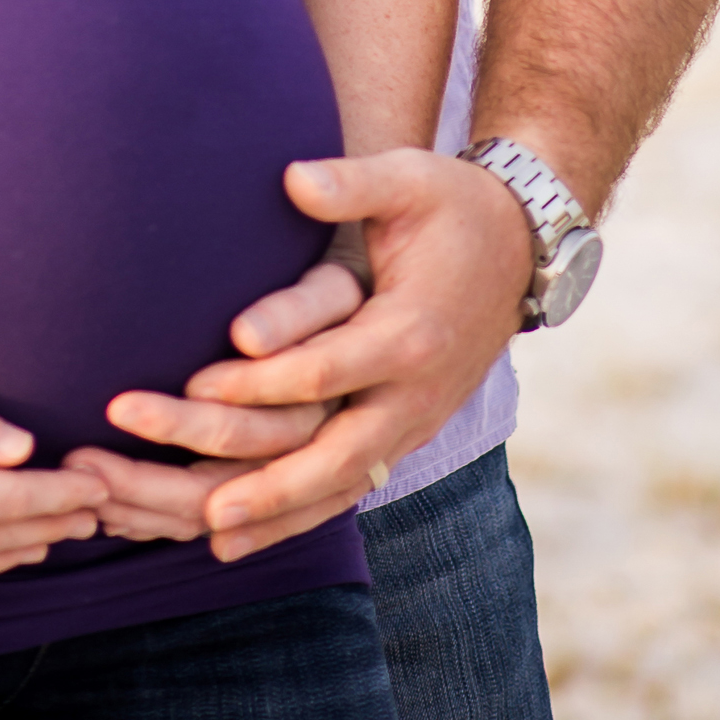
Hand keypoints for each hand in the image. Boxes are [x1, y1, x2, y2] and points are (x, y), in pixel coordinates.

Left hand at [104, 150, 530, 562]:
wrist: (522, 246)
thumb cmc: (454, 206)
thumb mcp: (410, 180)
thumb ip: (350, 183)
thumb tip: (292, 178)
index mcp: (411, 331)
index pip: (325, 369)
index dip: (261, 381)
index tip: (197, 385)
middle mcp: (418, 391)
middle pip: (338, 454)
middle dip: (270, 485)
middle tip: (203, 509)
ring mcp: (417, 420)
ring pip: (345, 485)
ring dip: (281, 516)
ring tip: (214, 541)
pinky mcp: (409, 432)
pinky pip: (353, 485)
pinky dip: (303, 515)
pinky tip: (247, 538)